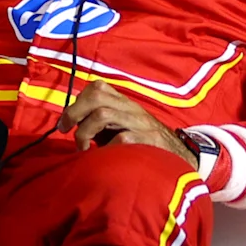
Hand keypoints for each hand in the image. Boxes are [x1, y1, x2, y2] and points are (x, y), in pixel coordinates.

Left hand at [59, 81, 197, 161]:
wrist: (180, 157)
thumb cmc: (143, 145)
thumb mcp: (121, 128)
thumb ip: (99, 123)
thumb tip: (69, 124)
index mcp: (124, 104)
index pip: (97, 88)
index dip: (76, 103)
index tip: (65, 124)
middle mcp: (132, 109)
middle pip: (96, 94)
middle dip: (74, 112)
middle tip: (66, 130)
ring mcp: (140, 123)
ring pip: (103, 113)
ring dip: (85, 131)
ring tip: (83, 148)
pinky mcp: (148, 141)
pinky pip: (121, 138)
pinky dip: (106, 148)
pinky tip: (104, 158)